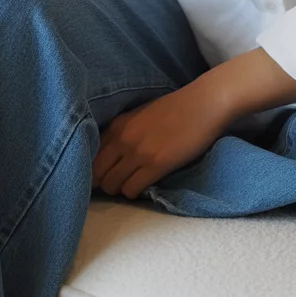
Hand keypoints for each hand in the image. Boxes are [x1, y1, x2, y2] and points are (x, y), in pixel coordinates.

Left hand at [91, 80, 228, 199]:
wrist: (205, 104)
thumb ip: (124, 131)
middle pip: (96, 173)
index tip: (102, 175)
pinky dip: (133, 192)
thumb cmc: (177, 108)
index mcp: (118, 124)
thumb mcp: (141, 115)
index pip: (91, 154)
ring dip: (119, 189)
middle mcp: (123, 138)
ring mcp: (138, 152)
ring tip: (131, 184)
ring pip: (111, 185)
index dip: (94, 169)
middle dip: (103, 182)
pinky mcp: (156, 165)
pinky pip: (131, 189)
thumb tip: (111, 154)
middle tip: (117, 183)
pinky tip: (143, 186)